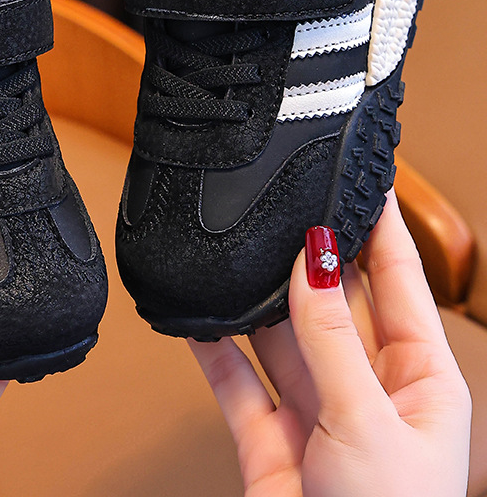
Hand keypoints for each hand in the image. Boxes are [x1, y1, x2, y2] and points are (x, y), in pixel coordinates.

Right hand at [189, 190, 471, 495]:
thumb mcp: (369, 420)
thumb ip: (332, 335)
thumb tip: (317, 260)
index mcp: (420, 379)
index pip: (399, 280)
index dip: (377, 227)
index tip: (355, 177)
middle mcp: (368, 388)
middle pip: (332, 301)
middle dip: (306, 259)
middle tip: (278, 209)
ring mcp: (317, 411)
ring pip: (279, 336)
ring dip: (253, 302)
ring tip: (230, 258)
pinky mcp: (271, 439)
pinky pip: (238, 379)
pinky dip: (214, 349)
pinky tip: (195, 317)